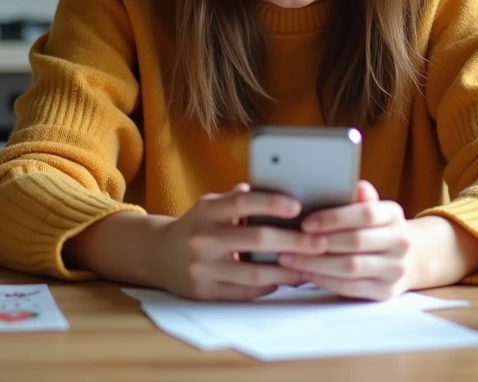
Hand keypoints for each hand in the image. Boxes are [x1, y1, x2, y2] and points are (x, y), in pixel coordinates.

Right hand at [154, 183, 328, 300]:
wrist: (158, 256)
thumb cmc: (197, 225)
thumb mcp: (211, 204)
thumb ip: (239, 198)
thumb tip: (278, 185)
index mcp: (206, 211)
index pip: (241, 202)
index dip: (270, 202)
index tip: (297, 206)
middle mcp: (203, 239)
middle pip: (255, 240)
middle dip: (293, 241)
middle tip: (320, 242)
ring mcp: (203, 268)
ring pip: (254, 273)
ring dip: (287, 270)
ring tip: (311, 266)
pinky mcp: (205, 293)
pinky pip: (245, 292)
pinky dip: (269, 285)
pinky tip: (286, 278)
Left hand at [276, 180, 414, 300]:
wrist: (407, 259)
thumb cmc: (376, 230)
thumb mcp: (372, 209)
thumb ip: (359, 198)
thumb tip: (355, 185)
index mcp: (394, 215)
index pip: (366, 214)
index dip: (334, 218)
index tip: (306, 223)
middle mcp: (400, 242)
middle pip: (356, 242)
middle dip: (319, 243)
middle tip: (290, 242)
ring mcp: (395, 269)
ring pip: (350, 267)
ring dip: (315, 264)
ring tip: (291, 259)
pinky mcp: (385, 291)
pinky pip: (349, 287)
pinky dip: (324, 280)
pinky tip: (306, 273)